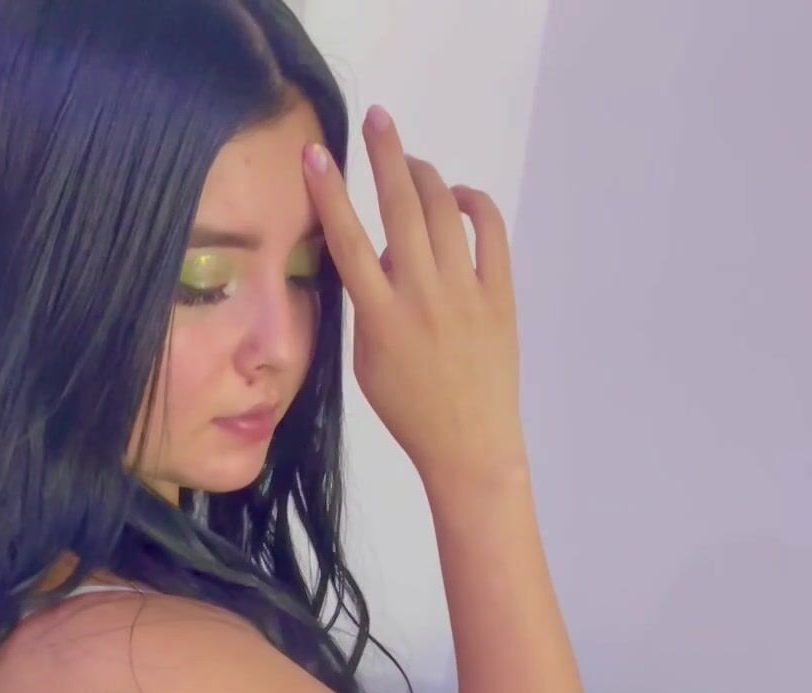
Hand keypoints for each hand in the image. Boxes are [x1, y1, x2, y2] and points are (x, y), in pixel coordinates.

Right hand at [303, 107, 526, 490]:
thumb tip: (382, 254)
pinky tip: (458, 198)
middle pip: (401, 207)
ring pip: (444, 208)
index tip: (316, 156)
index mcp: (382, 318)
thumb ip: (369, 305)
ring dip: (425, 175)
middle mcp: (422, 296)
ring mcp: (465, 291)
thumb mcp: (368, 363)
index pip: (349, 243)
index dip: (330, 194)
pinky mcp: (500, 293)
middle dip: (386, 154)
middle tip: (377, 120)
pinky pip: (490, 229)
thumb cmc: (409, 410)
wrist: (469, 446)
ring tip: (411, 165)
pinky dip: (473, 202)